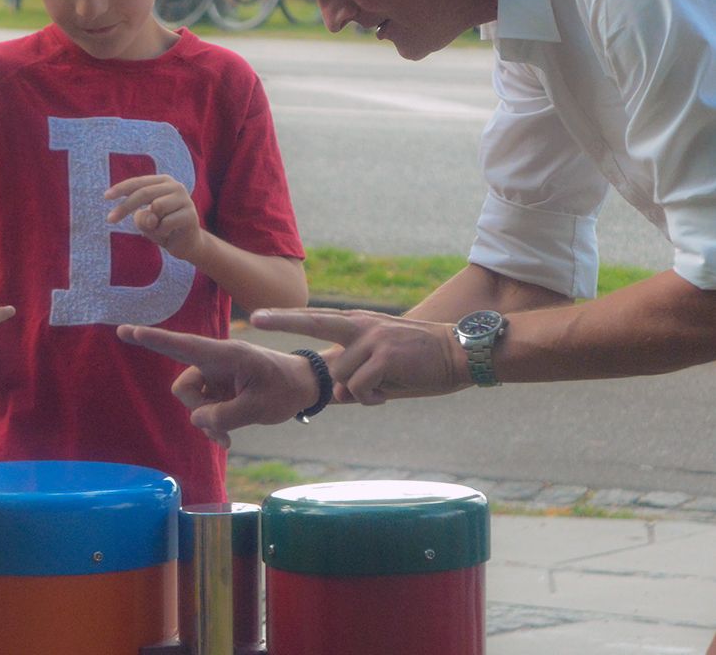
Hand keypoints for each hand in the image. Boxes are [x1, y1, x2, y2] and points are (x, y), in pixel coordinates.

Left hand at [105, 175, 202, 260]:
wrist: (186, 244)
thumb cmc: (162, 228)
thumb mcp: (145, 221)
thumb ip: (141, 217)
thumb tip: (151, 217)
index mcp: (163, 181)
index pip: (139, 182)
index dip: (121, 188)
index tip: (105, 197)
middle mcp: (175, 186)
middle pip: (144, 193)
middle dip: (125, 207)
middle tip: (109, 220)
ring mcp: (185, 199)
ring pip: (156, 207)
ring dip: (151, 223)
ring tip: (160, 228)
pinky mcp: (190, 214)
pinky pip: (165, 224)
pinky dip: (161, 232)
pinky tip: (170, 233)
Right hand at [117, 325, 318, 447]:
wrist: (304, 386)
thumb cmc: (286, 389)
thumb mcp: (259, 408)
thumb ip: (224, 416)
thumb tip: (197, 420)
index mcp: (227, 354)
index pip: (184, 346)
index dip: (154, 340)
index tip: (126, 331)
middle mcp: (215, 361)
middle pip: (183, 387)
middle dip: (197, 410)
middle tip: (224, 429)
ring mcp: (215, 375)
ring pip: (191, 401)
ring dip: (206, 420)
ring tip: (230, 434)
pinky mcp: (217, 387)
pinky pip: (201, 407)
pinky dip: (211, 423)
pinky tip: (227, 434)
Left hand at [250, 308, 465, 402]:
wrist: (461, 354)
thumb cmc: (421, 362)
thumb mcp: (384, 363)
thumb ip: (357, 373)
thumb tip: (338, 395)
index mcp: (359, 324)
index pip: (315, 319)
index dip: (286, 318)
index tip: (258, 316)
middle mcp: (361, 326)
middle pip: (313, 324)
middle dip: (282, 321)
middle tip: (254, 318)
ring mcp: (372, 339)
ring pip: (342, 377)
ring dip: (360, 392)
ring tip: (386, 386)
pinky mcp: (385, 356)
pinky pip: (360, 389)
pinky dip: (372, 398)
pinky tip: (391, 392)